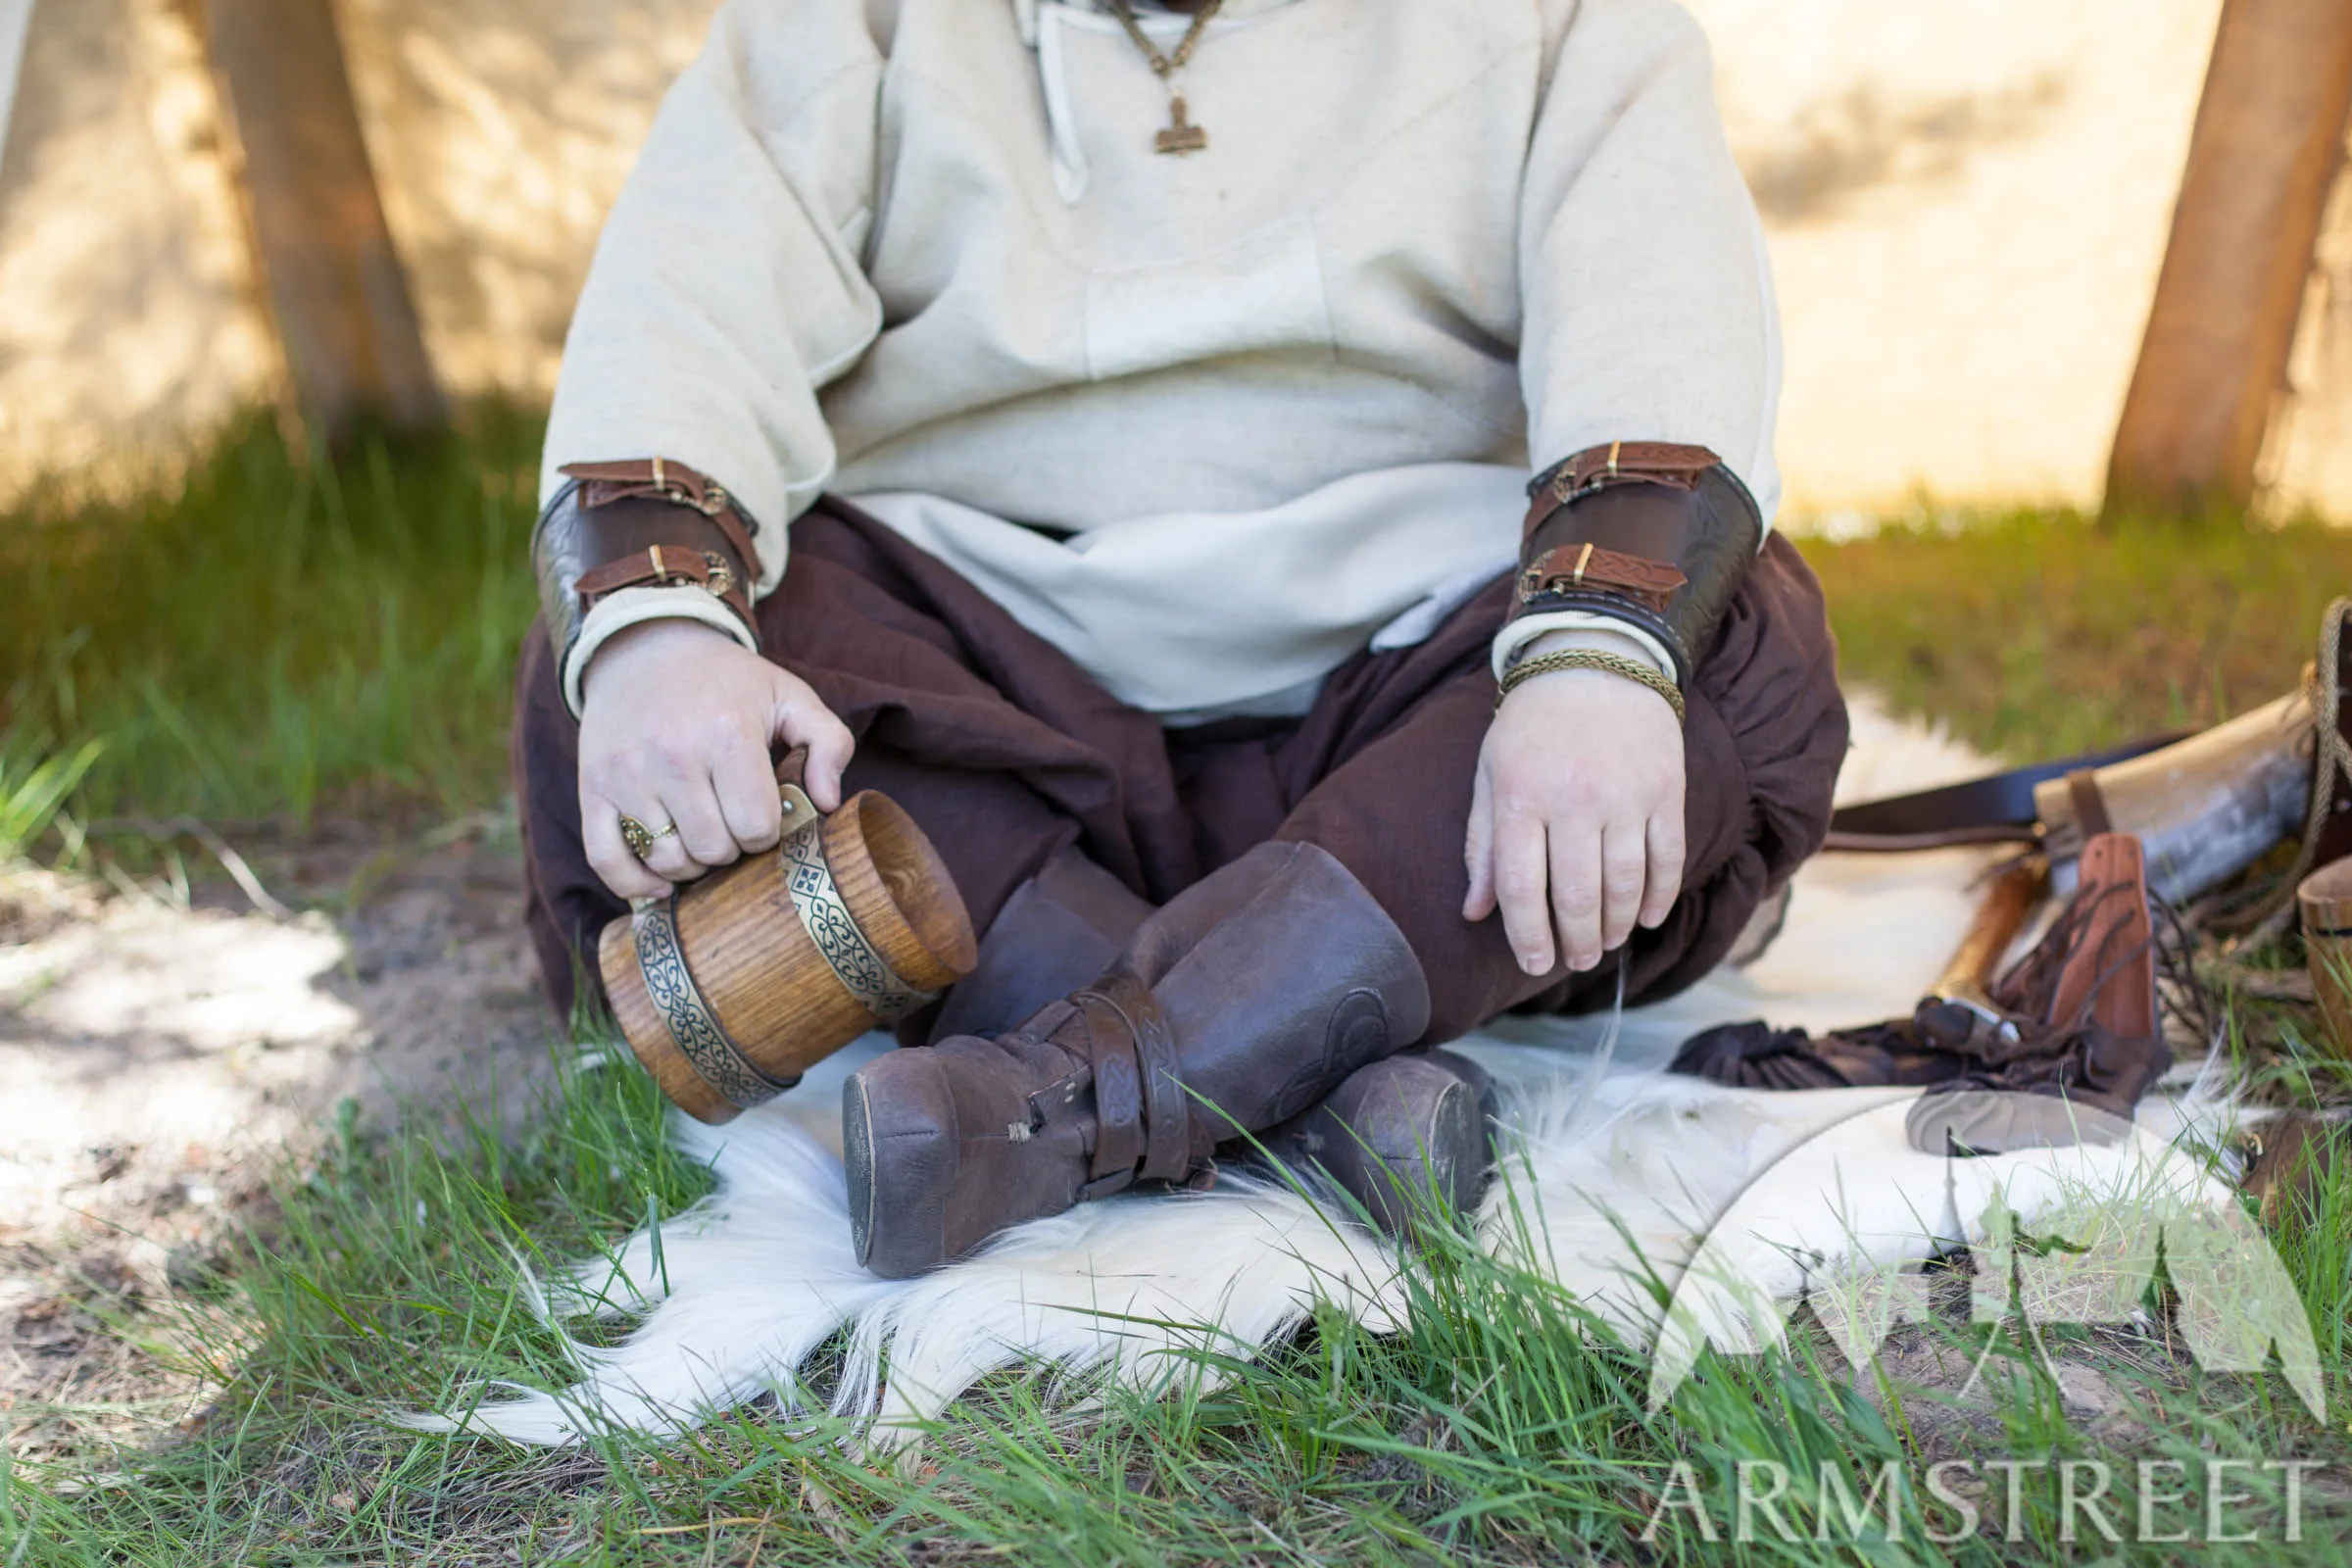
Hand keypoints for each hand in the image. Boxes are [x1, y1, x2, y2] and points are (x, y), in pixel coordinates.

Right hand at [577, 619, 854, 900]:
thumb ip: (830, 743)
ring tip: (701, 833)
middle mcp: (672, 756)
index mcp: (727, 734)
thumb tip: (828, 804)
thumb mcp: (789, 695)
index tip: (762, 812)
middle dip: (731, 847)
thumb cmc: (727, 681)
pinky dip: (635, 883)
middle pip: (713, 850)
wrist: (646, 646)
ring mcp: (626, 774)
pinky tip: (662, 881)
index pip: (756, 827)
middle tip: (731, 821)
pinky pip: (607, 860)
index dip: (767, 831)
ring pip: (667, 861)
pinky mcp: (592, 788)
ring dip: (691, 862)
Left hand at [1463, 635, 1686, 975]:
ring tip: (1605, 943)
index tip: (1534, 964)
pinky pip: (1667, 858)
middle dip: (1576, 942)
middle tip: (1575, 962)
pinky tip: (1645, 918)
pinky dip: (1658, 897)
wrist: (1597, 659)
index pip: (1523, 888)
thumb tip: (1477, 911)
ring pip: (1625, 885)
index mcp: (1521, 797)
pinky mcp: (1665, 790)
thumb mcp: (1492, 774)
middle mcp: (1574, 800)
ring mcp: (1625, 796)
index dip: (1528, 936)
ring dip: (1616, 927)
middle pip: (1578, 896)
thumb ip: (1483, 844)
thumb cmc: (1533, 725)